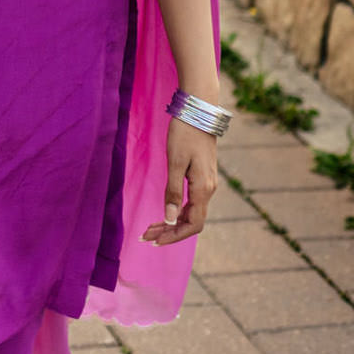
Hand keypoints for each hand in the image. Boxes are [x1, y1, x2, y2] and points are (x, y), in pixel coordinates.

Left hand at [142, 118, 217, 245]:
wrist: (198, 112)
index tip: (156, 241)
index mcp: (203, 189)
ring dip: (171, 222)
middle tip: (145, 236)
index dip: (175, 236)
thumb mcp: (175, 163)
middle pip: (190, 221)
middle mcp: (208, 190)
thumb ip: (172, 191)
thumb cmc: (184, 134)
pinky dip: (176, 210)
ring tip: (150, 228)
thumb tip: (170, 219)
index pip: (193, 224)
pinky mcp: (202, 177)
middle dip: (169, 231)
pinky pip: (191, 202)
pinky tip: (164, 212)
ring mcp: (206, 184)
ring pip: (190, 212)